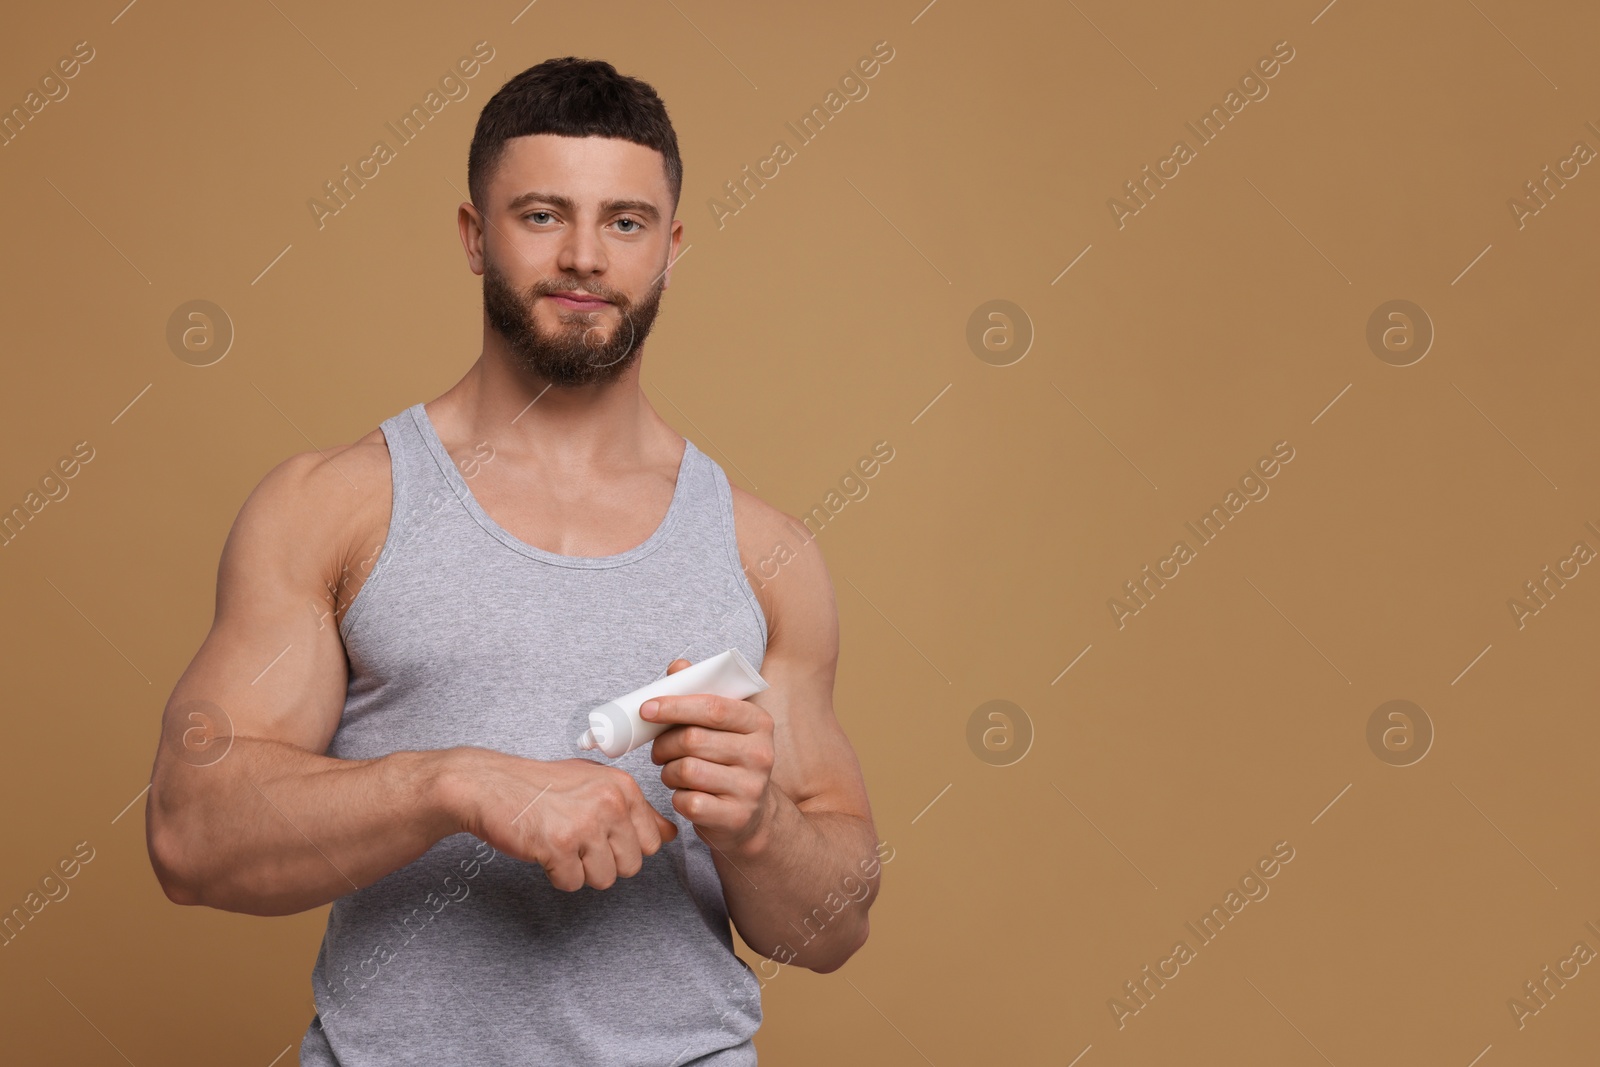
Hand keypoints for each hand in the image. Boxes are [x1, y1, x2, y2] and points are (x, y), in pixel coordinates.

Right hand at [447, 748, 677, 891]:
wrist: (489, 785)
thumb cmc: (542, 786)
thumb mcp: (596, 783)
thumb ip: (634, 809)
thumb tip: (670, 834)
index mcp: (623, 787)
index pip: (654, 842)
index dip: (627, 847)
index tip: (603, 836)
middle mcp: (609, 803)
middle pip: (632, 866)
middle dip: (605, 863)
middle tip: (578, 842)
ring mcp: (584, 824)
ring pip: (604, 879)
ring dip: (581, 871)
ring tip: (561, 844)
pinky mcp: (557, 846)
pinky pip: (572, 884)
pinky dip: (557, 876)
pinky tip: (545, 850)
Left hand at [645, 658, 777, 851]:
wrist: (751, 814)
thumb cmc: (728, 761)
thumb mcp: (722, 726)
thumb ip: (700, 693)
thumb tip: (678, 667)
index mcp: (758, 723)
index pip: (713, 707)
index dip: (675, 706)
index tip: (646, 708)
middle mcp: (761, 753)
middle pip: (693, 739)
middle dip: (664, 743)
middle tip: (658, 750)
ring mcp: (751, 787)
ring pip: (686, 770)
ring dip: (668, 771)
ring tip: (673, 772)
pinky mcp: (735, 817)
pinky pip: (687, 801)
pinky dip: (676, 797)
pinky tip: (685, 793)